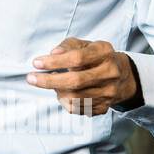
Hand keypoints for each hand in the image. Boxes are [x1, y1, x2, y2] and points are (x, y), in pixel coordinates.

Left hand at [26, 38, 141, 115]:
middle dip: (49, 81)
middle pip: (76, 81)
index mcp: (105, 53)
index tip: (37, 63)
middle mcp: (110, 73)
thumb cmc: (96, 57)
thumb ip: (67, 45)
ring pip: (75, 98)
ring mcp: (109, 92)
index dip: (54, 62)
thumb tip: (53, 53)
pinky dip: (64, 101)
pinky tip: (62, 92)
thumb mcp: (84, 44)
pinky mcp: (104, 107)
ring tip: (51, 83)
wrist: (121, 76)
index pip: (77, 58)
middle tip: (31, 78)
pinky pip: (77, 108)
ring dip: (56, 91)